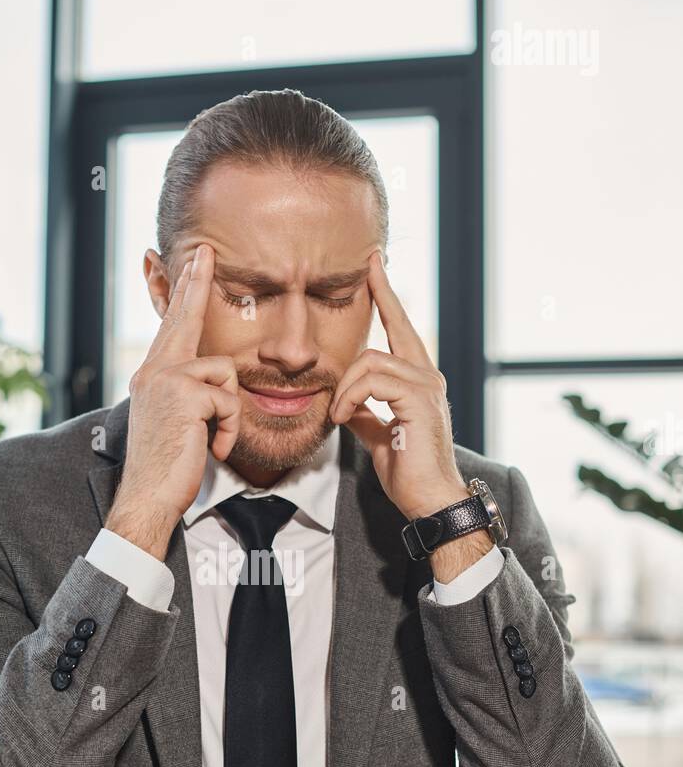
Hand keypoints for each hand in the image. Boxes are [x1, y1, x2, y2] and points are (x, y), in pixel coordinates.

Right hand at [105, 244, 239, 560]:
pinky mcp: (184, 392)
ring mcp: (166, 378)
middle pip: (184, 318)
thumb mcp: (179, 424)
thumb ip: (190, 395)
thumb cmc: (169, 469)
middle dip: (196, 283)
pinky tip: (211, 449)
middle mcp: (153, 369)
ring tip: (212, 441)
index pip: (173, 327)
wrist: (149, 497)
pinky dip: (229, 429)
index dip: (184, 294)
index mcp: (152, 375)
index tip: (192, 264)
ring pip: (225, 373)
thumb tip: (216, 380)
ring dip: (230, 414)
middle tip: (206, 250)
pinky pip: (229, 399)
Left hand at [329, 253, 491, 579]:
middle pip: (394, 327)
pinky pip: (372, 380)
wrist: (430, 501)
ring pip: (371, 360)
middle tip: (365, 266)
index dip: (388, 297)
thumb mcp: (378, 436)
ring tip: (336, 414)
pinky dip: (349, 397)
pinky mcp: (419, 400)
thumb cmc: (409, 473)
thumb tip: (347, 404)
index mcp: (418, 381)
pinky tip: (342, 417)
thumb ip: (364, 413)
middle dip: (380, 294)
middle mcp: (428, 376)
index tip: (374, 267)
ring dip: (344, 387)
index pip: (401, 329)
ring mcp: (427, 386)